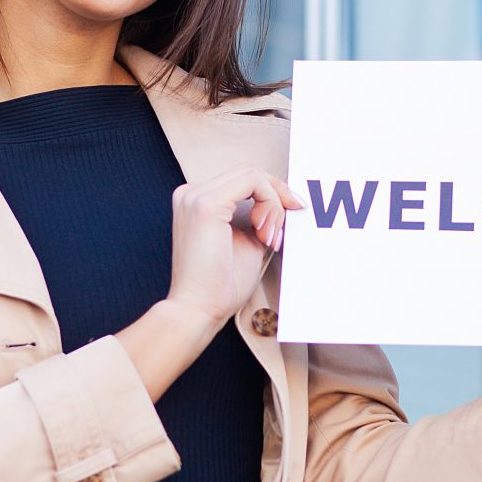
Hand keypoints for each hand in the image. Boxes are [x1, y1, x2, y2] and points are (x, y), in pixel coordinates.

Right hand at [166, 166, 305, 328]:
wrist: (198, 309)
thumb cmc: (220, 284)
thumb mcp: (247, 242)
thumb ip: (260, 219)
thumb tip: (284, 206)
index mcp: (196, 201)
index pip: (243, 180)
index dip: (272, 194)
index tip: (291, 215)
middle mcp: (191, 193)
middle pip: (249, 172)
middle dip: (277, 196)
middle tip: (282, 230)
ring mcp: (195, 196)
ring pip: (252, 175)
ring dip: (273, 204)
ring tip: (270, 238)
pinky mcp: (206, 204)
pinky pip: (252, 182)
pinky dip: (269, 203)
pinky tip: (265, 232)